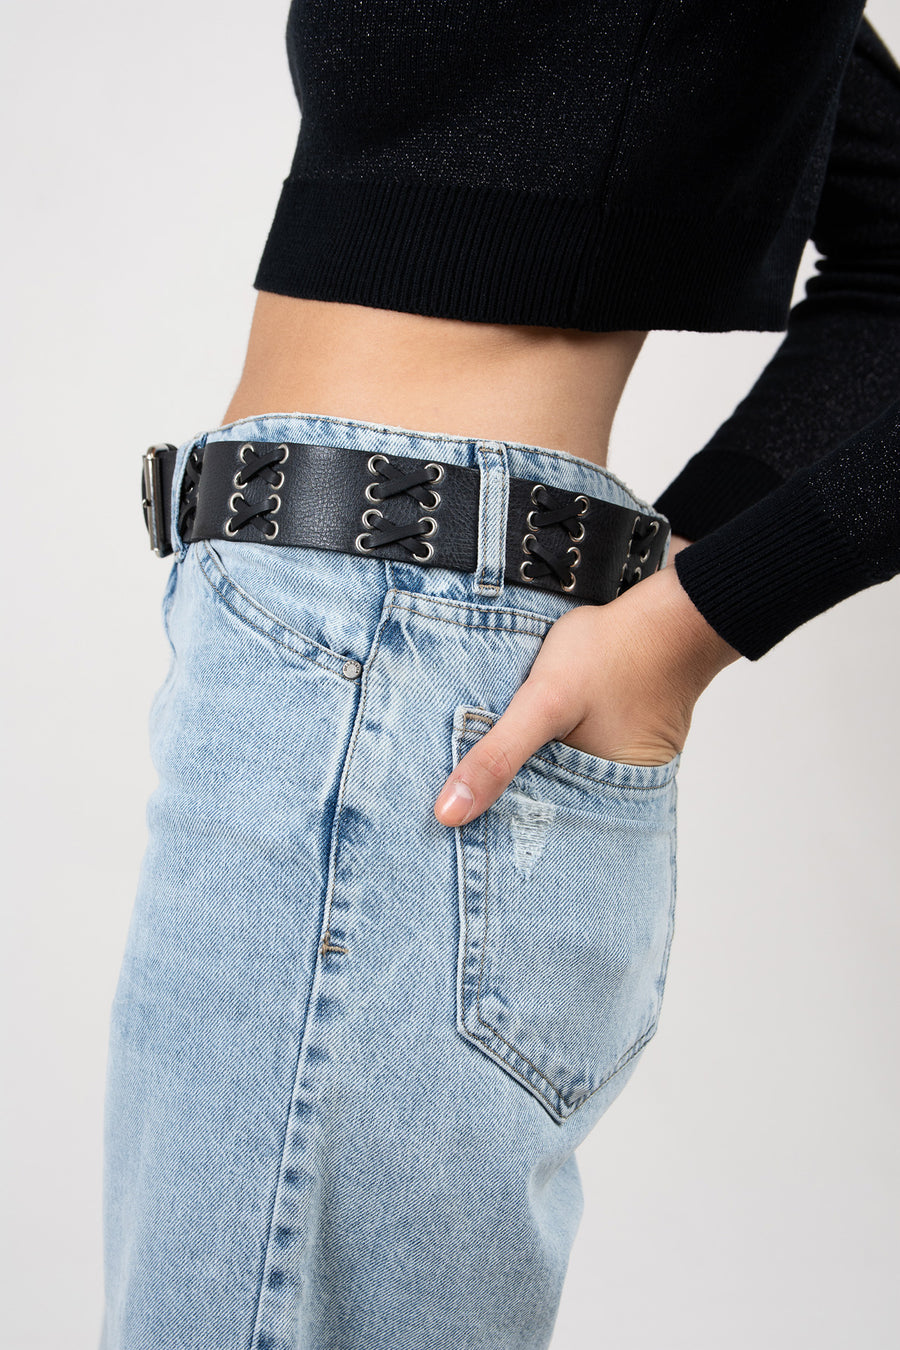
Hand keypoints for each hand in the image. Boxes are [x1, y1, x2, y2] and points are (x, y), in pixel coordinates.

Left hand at [433, 534, 739, 825]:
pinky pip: (569, 760)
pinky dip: (542, 753)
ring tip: (472, 774)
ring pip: (553, 784)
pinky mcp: (614, 744)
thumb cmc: (614, 654)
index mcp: (599, 806)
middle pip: (541, 811)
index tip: (447, 829)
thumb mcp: (544, 702)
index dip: (487, 832)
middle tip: (450, 800)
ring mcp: (617, 771)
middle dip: (500, 806)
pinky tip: (514, 742)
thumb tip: (447, 815)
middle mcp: (614, 799)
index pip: (528, 836)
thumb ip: (498, 756)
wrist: (671, 616)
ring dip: (521, 776)